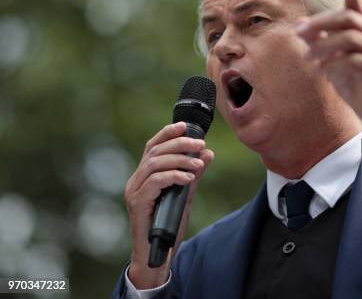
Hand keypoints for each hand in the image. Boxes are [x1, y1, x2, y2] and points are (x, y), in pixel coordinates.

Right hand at [123, 122, 213, 287]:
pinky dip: (173, 176)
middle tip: (200, 144)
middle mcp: (136, 181)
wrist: (157, 254)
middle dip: (179, 144)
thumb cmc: (168, 224)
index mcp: (145, 176)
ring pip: (154, 163)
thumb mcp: (185, 195)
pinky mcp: (138, 204)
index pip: (152, 146)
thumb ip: (193, 174)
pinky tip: (188, 178)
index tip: (185, 125)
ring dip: (179, 160)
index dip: (167, 133)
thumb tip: (207, 153)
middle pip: (154, 151)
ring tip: (198, 164)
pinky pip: (155, 182)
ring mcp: (134, 192)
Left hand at [296, 0, 361, 134]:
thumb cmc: (353, 83)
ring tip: (306, 57)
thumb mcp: (333, 60)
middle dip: (322, 22)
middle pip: (349, 19)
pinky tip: (322, 70)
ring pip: (350, 38)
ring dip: (324, 45)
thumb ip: (320, 41)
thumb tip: (299, 24)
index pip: (356, 9)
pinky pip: (355, 60)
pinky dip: (335, 63)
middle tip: (300, 33)